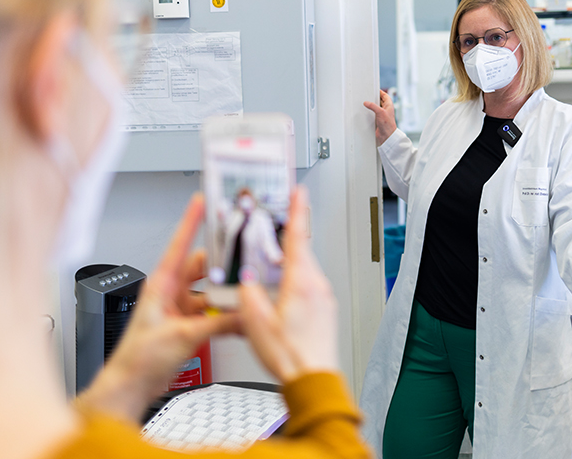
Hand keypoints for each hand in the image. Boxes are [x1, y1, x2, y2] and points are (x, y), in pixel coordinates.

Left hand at [77, 194, 241, 421]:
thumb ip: (219, 325)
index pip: (179, 244)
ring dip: (226, 295)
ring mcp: (180, 308)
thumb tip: (245, 315)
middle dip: (223, 263)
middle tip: (244, 256)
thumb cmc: (138, 358)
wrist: (130, 386)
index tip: (203, 201)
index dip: (192, 221)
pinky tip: (239, 320)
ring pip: (211, 291)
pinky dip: (226, 316)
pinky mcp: (188, 324)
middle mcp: (171, 292)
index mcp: (161, 284)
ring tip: (245, 294)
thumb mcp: (183, 336)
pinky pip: (213, 313)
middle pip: (203, 266)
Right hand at [239, 186, 338, 383]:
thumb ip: (248, 294)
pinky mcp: (326, 311)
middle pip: (302, 251)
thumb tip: (246, 281)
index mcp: (300, 282)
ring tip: (272, 268)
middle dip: (289, 238)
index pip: (298, 236)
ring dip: (290, 263)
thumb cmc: (289, 355)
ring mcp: (324, 298)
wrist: (313, 379)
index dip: (297, 210)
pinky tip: (282, 296)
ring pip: (305, 270)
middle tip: (278, 225)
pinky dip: (296, 282)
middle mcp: (317, 286)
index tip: (298, 191)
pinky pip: (309, 286)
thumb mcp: (254, 321)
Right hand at [363, 89, 396, 145]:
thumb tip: (366, 102)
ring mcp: (382, 114)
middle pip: (380, 100)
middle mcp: (386, 109)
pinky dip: (370, 111)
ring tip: (366, 101)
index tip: (375, 89)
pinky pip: (374, 112)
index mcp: (389, 105)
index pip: (385, 95)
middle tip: (369, 94)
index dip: (380, 92)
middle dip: (375, 97)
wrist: (387, 135)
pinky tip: (366, 110)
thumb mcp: (380, 112)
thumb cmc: (388, 124)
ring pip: (376, 106)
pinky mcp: (378, 119)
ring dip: (372, 104)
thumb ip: (373, 106)